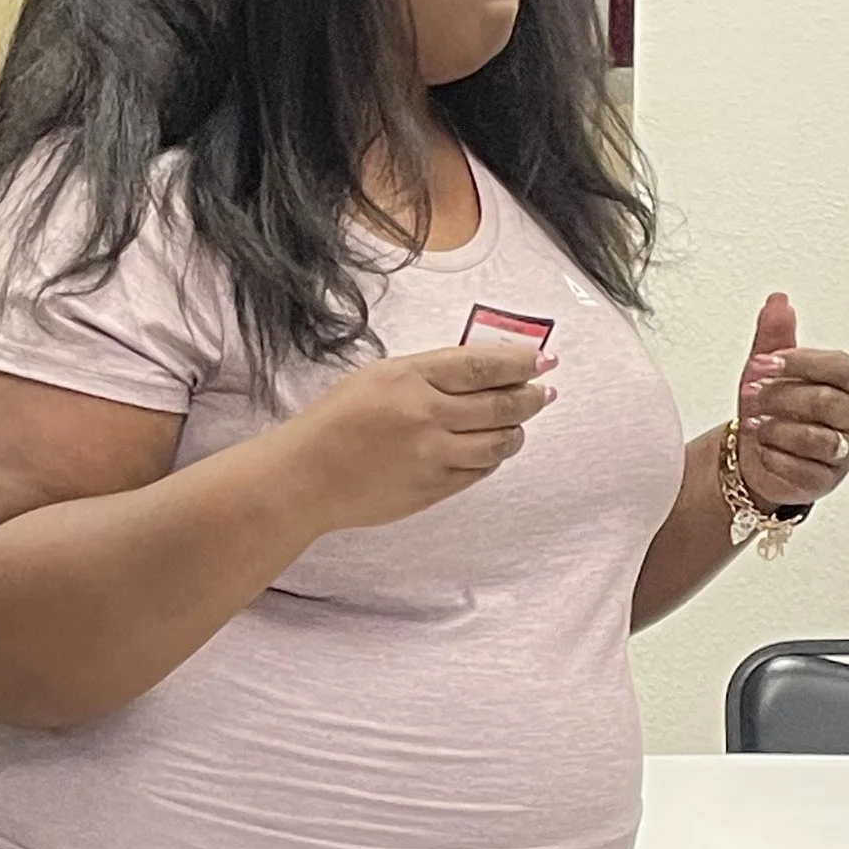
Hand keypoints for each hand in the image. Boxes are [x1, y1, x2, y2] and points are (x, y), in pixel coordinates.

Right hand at [281, 340, 552, 531]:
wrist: (306, 476)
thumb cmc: (335, 421)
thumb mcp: (379, 377)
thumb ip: (429, 372)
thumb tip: (481, 371)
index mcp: (411, 377)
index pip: (483, 366)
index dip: (520, 363)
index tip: (541, 360)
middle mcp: (427, 415)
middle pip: (501, 405)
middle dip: (530, 397)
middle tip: (542, 392)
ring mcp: (433, 455)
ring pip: (498, 443)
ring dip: (517, 431)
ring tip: (519, 424)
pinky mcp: (433, 488)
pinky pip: (479, 471)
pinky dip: (492, 458)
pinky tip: (491, 448)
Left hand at [735, 295, 848, 509]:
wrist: (752, 457)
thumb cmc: (770, 409)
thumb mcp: (766, 370)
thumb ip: (774, 336)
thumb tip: (778, 301)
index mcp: (844, 383)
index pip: (838, 367)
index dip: (800, 362)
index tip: (761, 363)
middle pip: (825, 402)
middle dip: (781, 397)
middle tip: (750, 394)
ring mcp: (841, 451)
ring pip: (817, 439)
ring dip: (777, 430)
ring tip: (754, 425)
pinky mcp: (824, 480)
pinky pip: (803, 471)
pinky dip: (775, 459)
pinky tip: (761, 451)